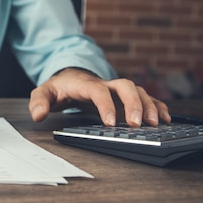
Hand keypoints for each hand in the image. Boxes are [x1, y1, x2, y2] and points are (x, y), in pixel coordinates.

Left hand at [28, 68, 170, 126]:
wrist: (69, 77)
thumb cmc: (58, 87)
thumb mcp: (43, 92)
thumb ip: (39, 102)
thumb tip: (38, 115)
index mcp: (85, 84)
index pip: (97, 91)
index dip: (105, 105)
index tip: (110, 122)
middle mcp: (104, 84)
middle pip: (124, 86)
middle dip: (133, 103)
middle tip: (137, 124)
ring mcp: (116, 89)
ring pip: (138, 91)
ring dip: (148, 105)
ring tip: (155, 124)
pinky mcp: (124, 96)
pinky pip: (145, 97)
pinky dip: (157, 106)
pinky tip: (165, 119)